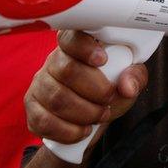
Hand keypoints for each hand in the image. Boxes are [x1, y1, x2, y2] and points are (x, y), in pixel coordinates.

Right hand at [24, 30, 147, 145]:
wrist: (90, 122)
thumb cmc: (107, 92)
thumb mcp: (127, 81)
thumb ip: (134, 77)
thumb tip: (127, 86)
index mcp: (76, 47)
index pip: (71, 37)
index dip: (84, 47)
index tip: (103, 60)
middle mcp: (54, 61)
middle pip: (67, 70)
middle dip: (96, 91)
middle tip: (108, 101)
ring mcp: (39, 85)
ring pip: (57, 98)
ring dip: (85, 113)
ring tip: (99, 116)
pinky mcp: (32, 108)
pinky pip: (44, 121)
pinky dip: (69, 131)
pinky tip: (82, 130)